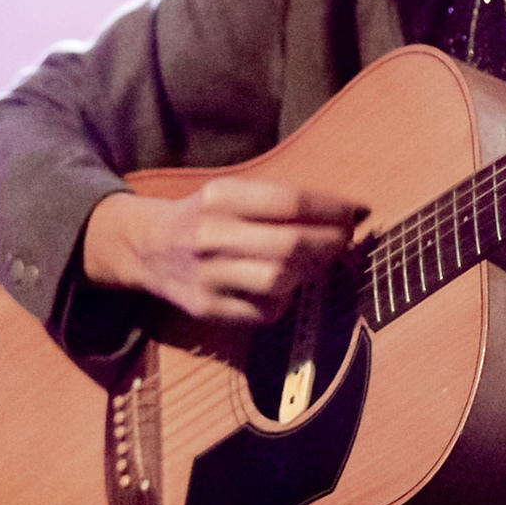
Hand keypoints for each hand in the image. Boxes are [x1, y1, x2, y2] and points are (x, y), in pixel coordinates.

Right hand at [82, 179, 365, 323]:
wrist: (146, 247)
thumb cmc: (206, 215)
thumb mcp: (232, 192)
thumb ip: (280, 201)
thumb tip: (347, 212)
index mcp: (221, 197)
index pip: (289, 202)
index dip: (332, 208)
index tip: (359, 210)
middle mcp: (211, 235)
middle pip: (289, 245)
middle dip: (330, 243)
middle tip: (347, 239)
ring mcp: (207, 275)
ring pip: (278, 281)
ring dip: (311, 272)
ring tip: (321, 260)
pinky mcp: (206, 308)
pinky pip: (263, 311)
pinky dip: (286, 300)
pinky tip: (289, 285)